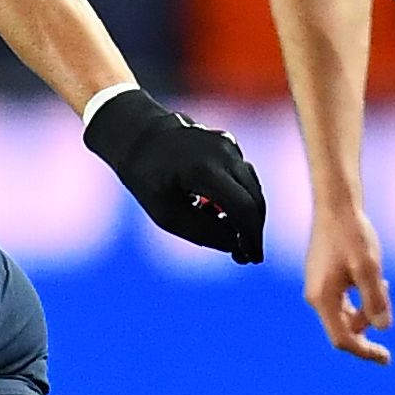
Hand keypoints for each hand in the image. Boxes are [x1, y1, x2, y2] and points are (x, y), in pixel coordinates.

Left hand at [83, 89, 265, 263]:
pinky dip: (239, 197)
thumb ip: (204, 233)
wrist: (139, 135)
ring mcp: (229, 145)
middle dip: (253, 229)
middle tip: (245, 255)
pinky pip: (243, 177)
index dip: (251, 236)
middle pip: (254, 198)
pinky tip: (216, 210)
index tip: (252, 258)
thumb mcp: (168, 215)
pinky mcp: (230, 144)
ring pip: (252, 187)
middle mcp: (223, 152)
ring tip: (229, 236)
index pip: (243, 207)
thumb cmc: (148, 179)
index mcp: (204, 169)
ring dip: (246, 215)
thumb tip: (237, 245)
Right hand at [303, 202, 391, 362]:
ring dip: (366, 308)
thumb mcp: (369, 268)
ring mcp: (318, 286)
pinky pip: (343, 299)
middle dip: (368, 326)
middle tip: (387, 303)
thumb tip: (383, 327)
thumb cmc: (352, 235)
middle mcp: (316, 296)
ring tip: (382, 283)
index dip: (365, 351)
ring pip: (345, 313)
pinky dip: (360, 298)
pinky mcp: (323, 277)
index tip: (386, 358)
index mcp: (323, 298)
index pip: (343, 339)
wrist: (336, 205)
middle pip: (344, 328)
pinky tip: (372, 280)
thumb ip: (376, 300)